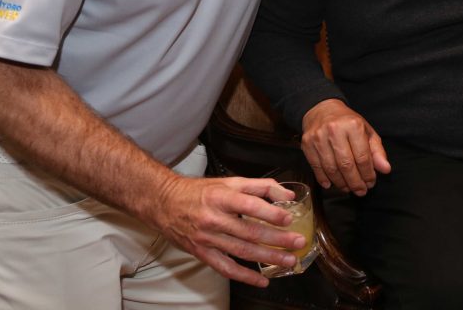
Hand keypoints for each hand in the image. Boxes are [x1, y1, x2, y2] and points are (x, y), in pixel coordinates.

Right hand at [153, 175, 306, 287]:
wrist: (164, 203)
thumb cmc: (200, 192)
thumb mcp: (230, 181)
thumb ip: (260, 185)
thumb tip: (287, 193)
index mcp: (222, 197)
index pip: (249, 205)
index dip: (270, 213)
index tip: (288, 218)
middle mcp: (214, 218)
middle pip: (249, 232)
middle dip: (277, 239)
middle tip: (297, 243)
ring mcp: (207, 238)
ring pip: (241, 251)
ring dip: (267, 258)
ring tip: (288, 260)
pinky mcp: (202, 253)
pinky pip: (225, 268)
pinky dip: (245, 276)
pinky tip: (262, 279)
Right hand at [300, 99, 390, 194]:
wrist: (322, 110)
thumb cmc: (348, 122)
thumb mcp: (366, 131)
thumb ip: (377, 151)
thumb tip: (385, 169)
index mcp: (353, 125)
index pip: (362, 157)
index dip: (368, 174)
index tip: (371, 183)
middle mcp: (334, 130)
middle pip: (346, 165)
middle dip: (355, 182)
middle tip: (360, 191)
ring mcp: (318, 137)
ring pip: (331, 168)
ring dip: (341, 183)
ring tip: (348, 188)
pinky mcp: (306, 144)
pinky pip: (316, 167)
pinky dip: (324, 179)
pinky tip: (331, 184)